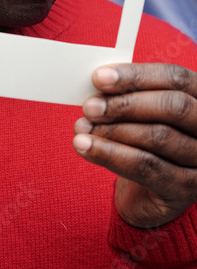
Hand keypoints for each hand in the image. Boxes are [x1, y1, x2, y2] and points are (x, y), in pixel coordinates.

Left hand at [73, 63, 196, 227]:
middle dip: (125, 104)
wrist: (149, 192)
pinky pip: (147, 168)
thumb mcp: (141, 112)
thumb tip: (99, 81)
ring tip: (82, 128)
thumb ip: (128, 94)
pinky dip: (110, 155)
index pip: (175, 78)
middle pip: (172, 106)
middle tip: (89, 107)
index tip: (98, 78)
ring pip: (158, 137)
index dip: (135, 75)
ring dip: (112, 131)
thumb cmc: (144, 140)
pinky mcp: (187, 188)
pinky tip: (85, 147)